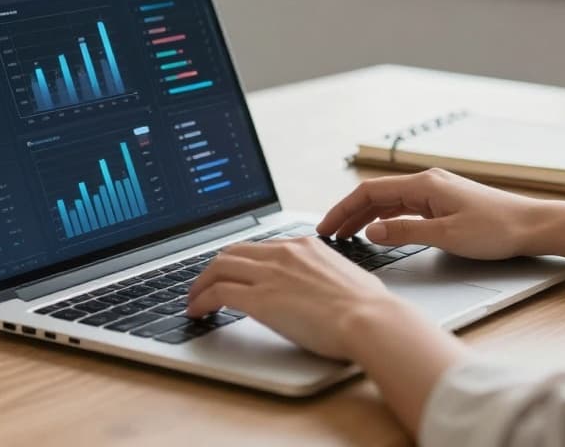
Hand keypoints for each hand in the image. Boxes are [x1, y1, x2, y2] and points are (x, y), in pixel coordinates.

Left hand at [186, 236, 412, 358]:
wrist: (369, 319)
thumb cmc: (368, 307)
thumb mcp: (346, 277)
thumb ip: (327, 275)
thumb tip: (325, 287)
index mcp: (305, 246)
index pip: (261, 247)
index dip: (242, 261)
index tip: (236, 272)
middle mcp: (283, 253)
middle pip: (233, 251)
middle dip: (215, 268)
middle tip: (206, 284)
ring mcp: (269, 274)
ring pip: (218, 267)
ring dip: (201, 283)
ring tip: (195, 298)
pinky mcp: (259, 298)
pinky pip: (217, 293)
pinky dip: (201, 300)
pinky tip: (197, 311)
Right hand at [317, 168, 543, 259]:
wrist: (532, 226)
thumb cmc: (496, 230)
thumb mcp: (446, 236)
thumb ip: (405, 233)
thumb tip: (371, 232)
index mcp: (424, 185)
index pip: (370, 192)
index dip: (343, 209)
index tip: (326, 227)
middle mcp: (427, 183)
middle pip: (376, 195)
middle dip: (349, 213)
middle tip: (329, 234)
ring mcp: (436, 191)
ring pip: (390, 201)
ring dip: (366, 216)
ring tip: (347, 235)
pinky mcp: (444, 202)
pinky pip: (405, 207)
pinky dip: (386, 218)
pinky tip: (380, 230)